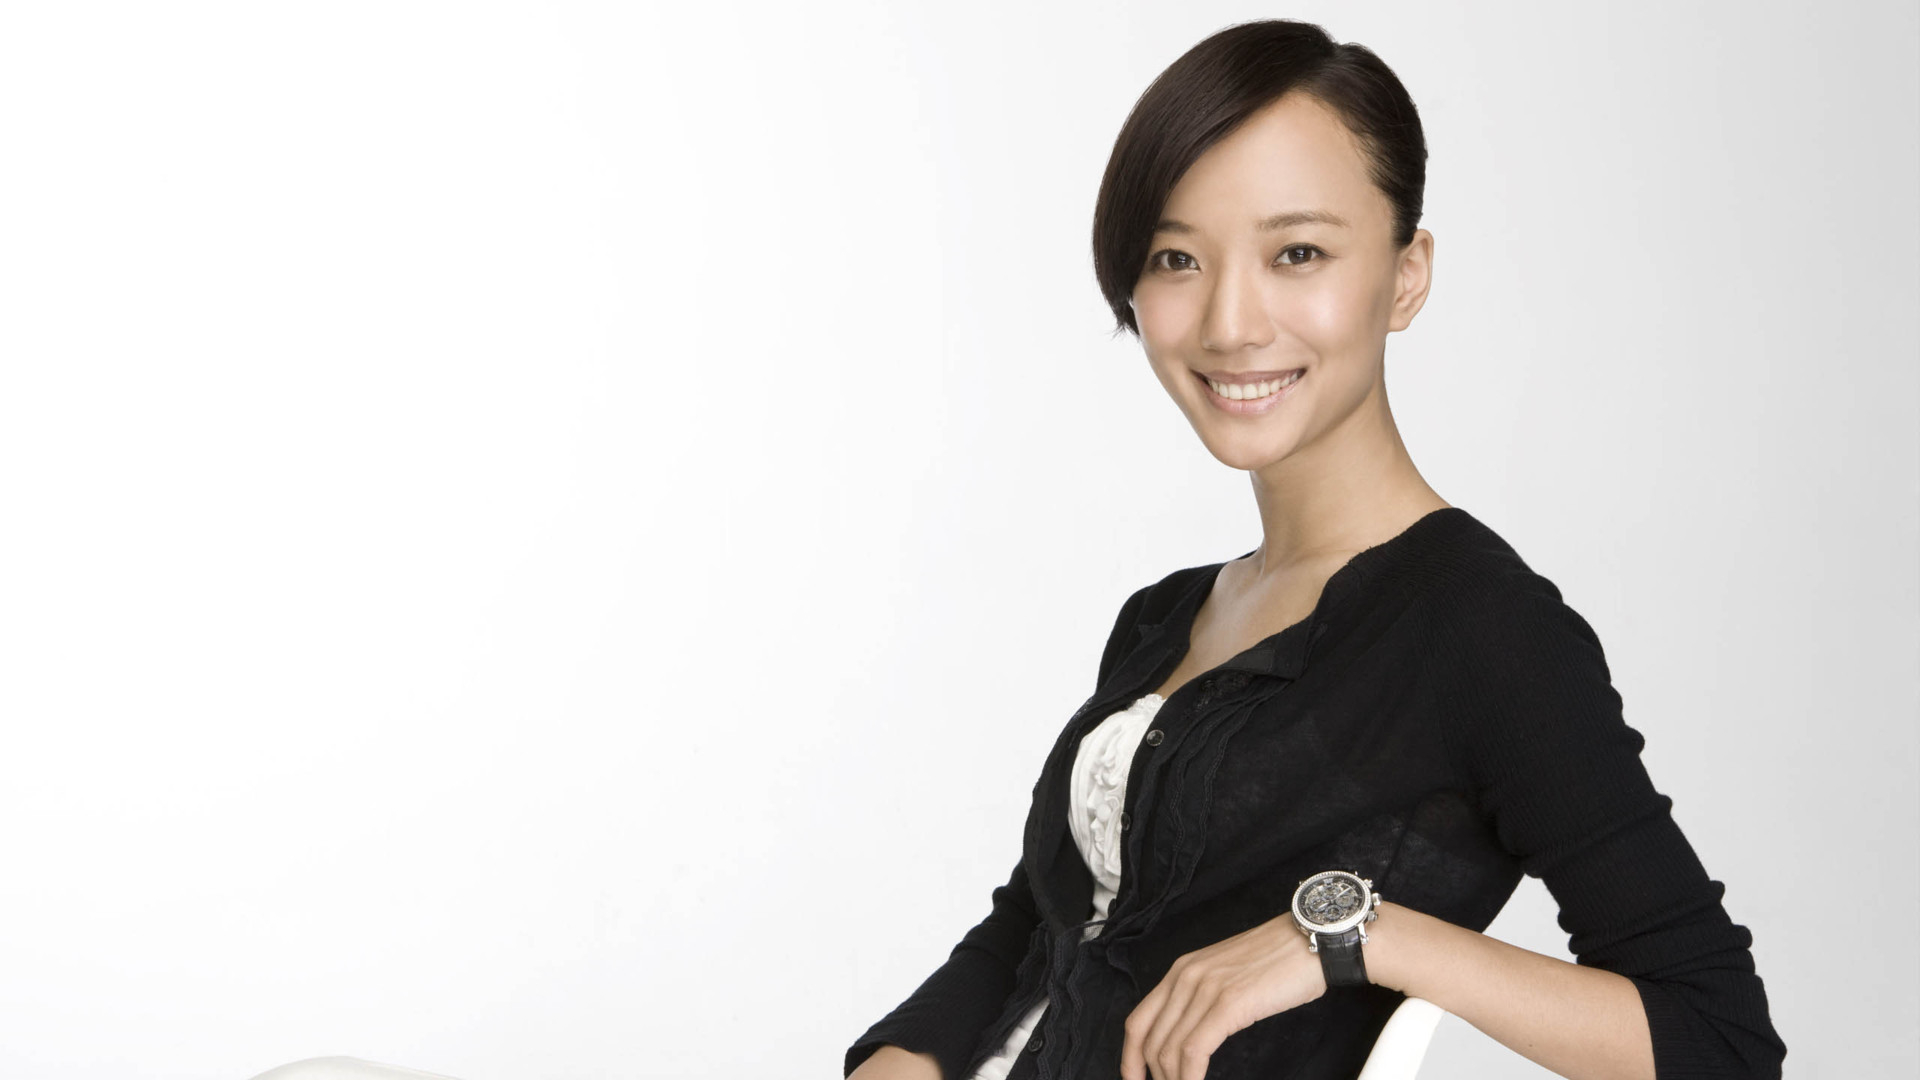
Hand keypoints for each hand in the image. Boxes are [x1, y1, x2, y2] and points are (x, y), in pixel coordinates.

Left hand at [1119, 913, 1327, 1079]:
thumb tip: (1190, 1038)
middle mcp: (1185, 977)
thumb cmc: (1277, 961)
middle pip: (1150, 1042)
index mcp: (1180, 971)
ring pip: (1169, 1050)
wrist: (1311, 940)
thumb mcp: (1225, 975)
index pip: (1138, 1022)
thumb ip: (1202, 999)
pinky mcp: (1228, 1003)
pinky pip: (1194, 1050)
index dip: (1130, 1060)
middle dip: (1155, 1078)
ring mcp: (1205, 989)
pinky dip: (1190, 1078)